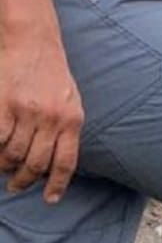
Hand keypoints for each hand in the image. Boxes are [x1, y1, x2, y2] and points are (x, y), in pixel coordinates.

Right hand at [0, 28, 82, 201]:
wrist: (34, 42)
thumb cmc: (53, 75)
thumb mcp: (71, 102)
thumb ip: (66, 129)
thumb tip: (57, 162)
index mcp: (72, 120)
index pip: (66, 162)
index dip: (57, 185)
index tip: (50, 199)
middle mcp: (52, 119)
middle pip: (36, 163)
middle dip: (25, 179)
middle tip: (17, 185)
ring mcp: (26, 112)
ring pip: (13, 153)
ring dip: (6, 165)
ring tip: (5, 167)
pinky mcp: (4, 105)